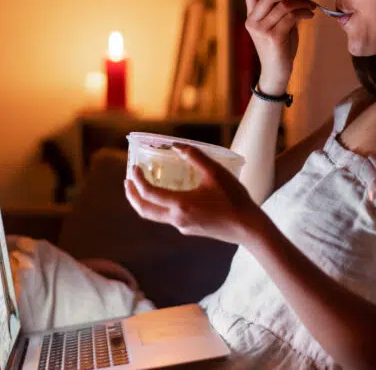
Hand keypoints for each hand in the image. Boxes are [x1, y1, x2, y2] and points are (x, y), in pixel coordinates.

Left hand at [124, 143, 269, 244]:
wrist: (248, 227)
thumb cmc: (234, 199)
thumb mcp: (216, 172)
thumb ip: (195, 157)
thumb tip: (177, 147)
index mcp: (180, 204)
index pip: (148, 193)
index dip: (138, 180)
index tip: (134, 168)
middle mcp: (177, 218)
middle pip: (144, 210)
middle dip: (132, 196)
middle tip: (128, 181)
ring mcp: (183, 226)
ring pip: (155, 215)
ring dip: (145, 201)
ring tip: (143, 187)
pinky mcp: (190, 229)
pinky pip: (169, 217)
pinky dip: (161, 205)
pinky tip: (169, 195)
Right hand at [244, 0, 315, 94]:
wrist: (277, 73)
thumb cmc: (279, 48)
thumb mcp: (278, 22)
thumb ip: (277, 3)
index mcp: (251, 17)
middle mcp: (253, 22)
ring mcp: (262, 30)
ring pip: (284, 5)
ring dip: (302, 2)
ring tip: (311, 6)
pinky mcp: (274, 37)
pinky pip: (291, 16)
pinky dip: (304, 12)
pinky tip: (310, 14)